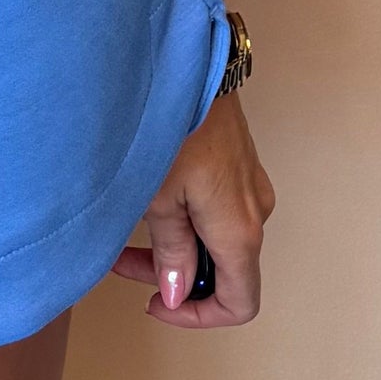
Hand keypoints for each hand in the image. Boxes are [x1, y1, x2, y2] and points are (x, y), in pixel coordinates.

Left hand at [111, 93, 274, 326]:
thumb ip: (171, 252)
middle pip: (224, 272)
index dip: (198, 316)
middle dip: (175, 277)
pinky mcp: (239, 164)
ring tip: (129, 232)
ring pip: (219, 240)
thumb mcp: (159, 198)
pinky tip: (154, 202)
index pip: (239, 303)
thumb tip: (178, 292)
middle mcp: (256, 212)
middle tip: (124, 261)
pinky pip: (220, 211)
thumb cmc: (174, 126)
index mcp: (240, 231)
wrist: (194, 64)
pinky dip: (188, 220)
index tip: (158, 303)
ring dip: (177, 247)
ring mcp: (251, 186)